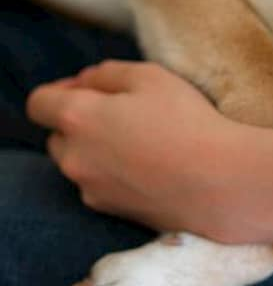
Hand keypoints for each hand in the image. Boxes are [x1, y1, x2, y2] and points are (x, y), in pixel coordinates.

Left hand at [26, 60, 235, 231]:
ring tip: (144, 143)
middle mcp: (74, 158)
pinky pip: (101, 185)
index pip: (39, 103)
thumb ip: (107, 73)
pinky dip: (116, 174)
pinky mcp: (112, 211)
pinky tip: (153, 166)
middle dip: (79, 122)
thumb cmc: (188, 122)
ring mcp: (91, 189)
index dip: (60, 91)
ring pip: (79, 163)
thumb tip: (86, 82)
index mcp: (77, 118)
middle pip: (57, 135)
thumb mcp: (151, 76)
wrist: (221, 182)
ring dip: (98, 150)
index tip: (91, 90)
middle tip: (124, 114)